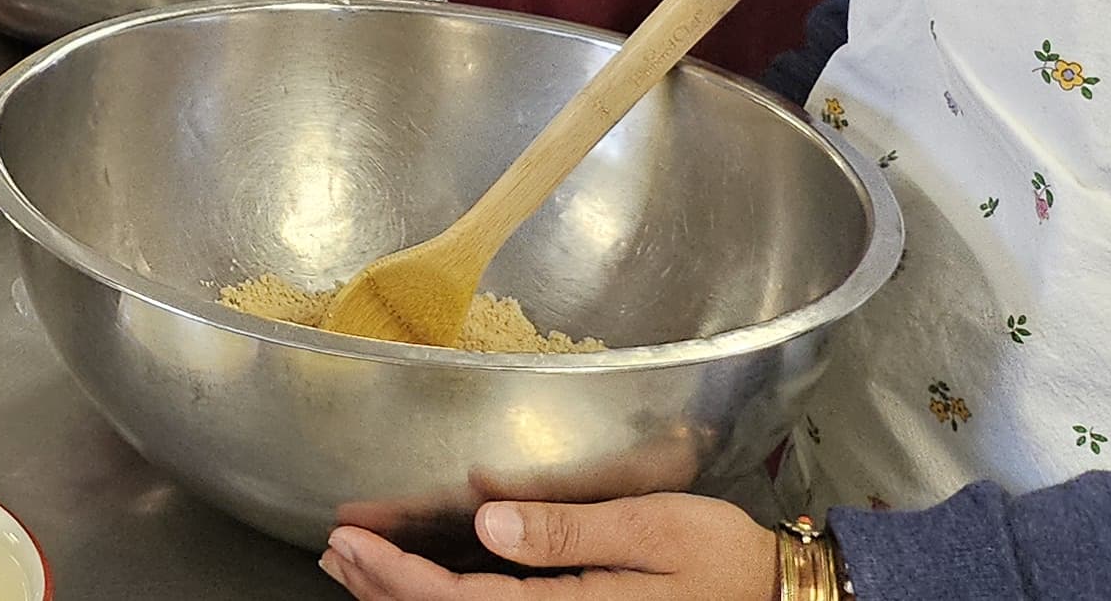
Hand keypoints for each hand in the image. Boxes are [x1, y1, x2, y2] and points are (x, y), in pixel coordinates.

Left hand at [322, 498, 777, 598]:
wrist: (773, 599)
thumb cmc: (722, 558)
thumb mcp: (652, 528)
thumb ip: (568, 531)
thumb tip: (489, 519)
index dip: (397, 577)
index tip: (350, 542)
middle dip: (384, 591)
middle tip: (337, 551)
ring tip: (356, 571)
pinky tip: (422, 591)